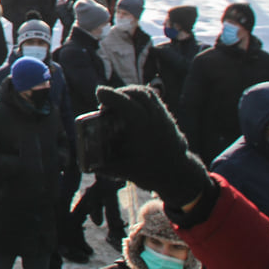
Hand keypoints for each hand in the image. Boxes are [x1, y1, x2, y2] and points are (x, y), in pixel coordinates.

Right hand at [93, 85, 208, 208]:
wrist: (180, 176)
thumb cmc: (152, 174)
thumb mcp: (127, 172)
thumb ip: (107, 168)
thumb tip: (88, 163)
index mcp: (147, 132)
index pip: (131, 107)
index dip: (114, 97)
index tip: (99, 93)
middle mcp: (157, 120)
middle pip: (139, 95)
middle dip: (118, 95)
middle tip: (104, 106)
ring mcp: (163, 116)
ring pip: (146, 93)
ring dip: (128, 93)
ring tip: (115, 103)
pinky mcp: (166, 116)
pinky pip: (152, 97)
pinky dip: (138, 95)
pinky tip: (128, 104)